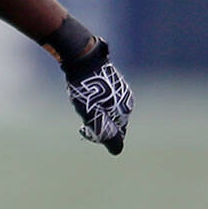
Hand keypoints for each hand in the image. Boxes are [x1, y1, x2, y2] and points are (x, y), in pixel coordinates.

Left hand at [62, 36, 131, 154]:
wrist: (82, 57)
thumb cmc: (86, 89)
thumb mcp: (92, 116)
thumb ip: (105, 134)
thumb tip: (117, 151)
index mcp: (125, 110)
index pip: (115, 135)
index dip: (98, 136)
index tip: (83, 129)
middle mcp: (126, 100)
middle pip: (113, 123)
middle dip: (97, 125)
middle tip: (81, 116)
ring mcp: (120, 89)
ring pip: (108, 111)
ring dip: (95, 112)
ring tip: (81, 102)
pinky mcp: (112, 80)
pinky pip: (105, 99)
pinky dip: (95, 101)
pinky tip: (85, 92)